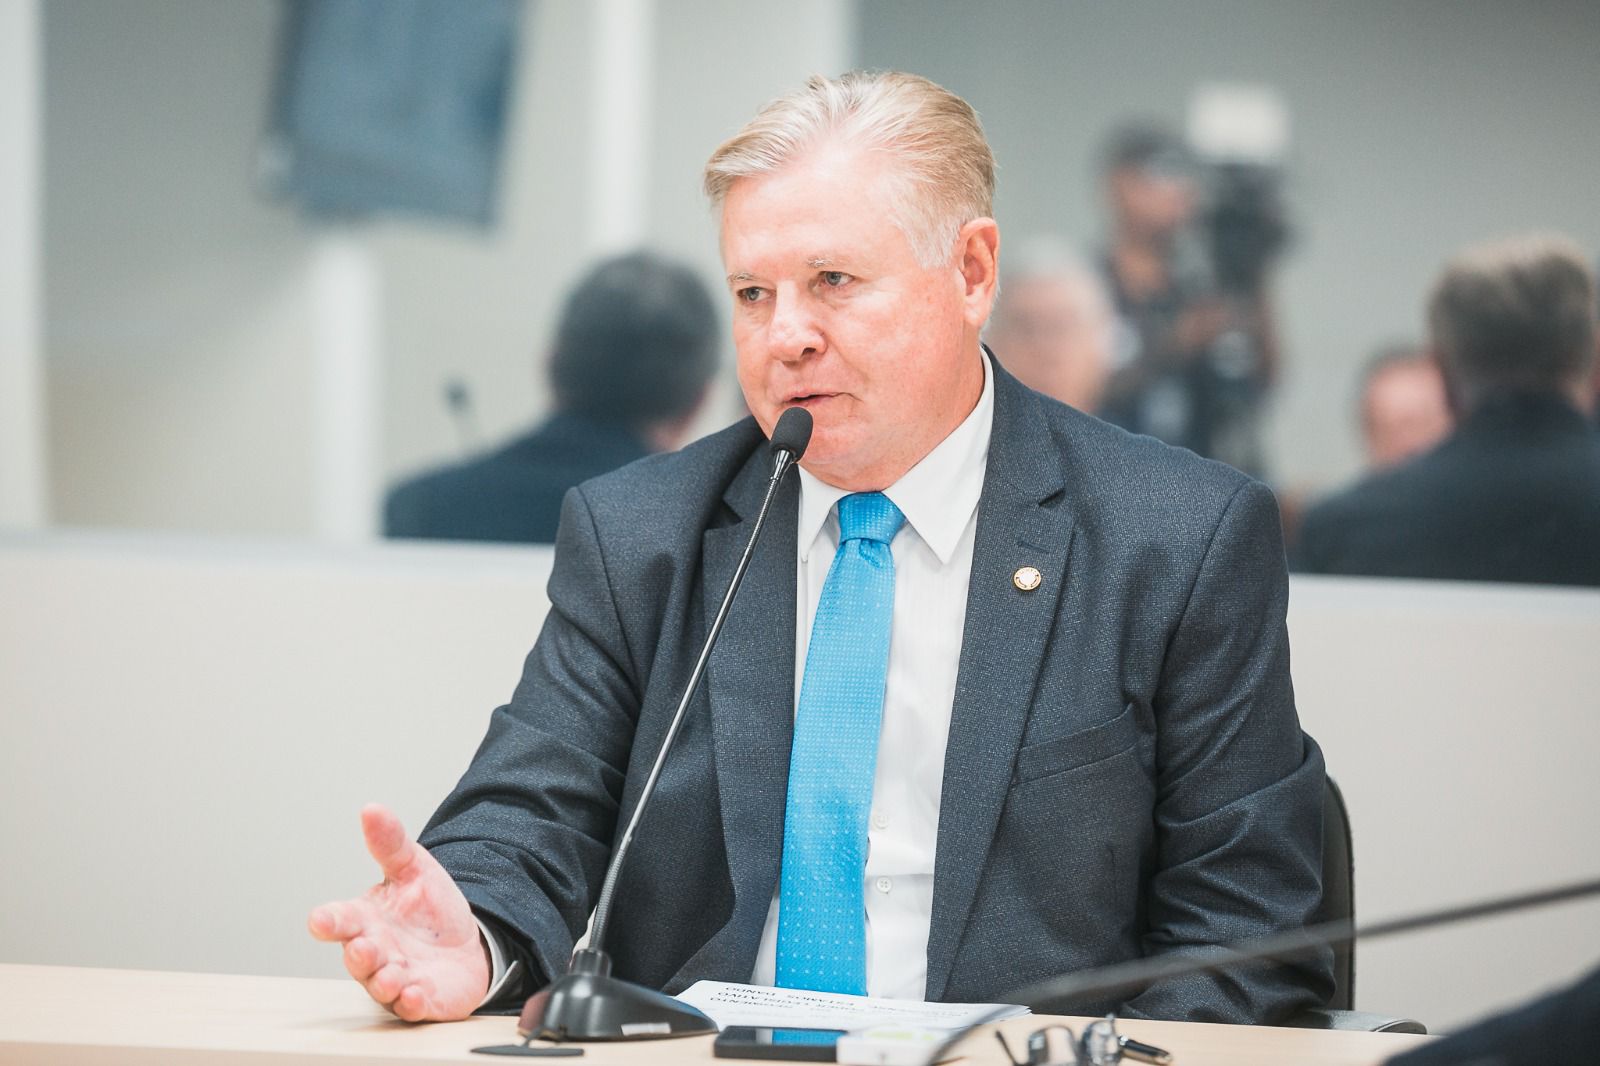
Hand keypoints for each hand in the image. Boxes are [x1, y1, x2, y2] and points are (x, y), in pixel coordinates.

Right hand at [308, 804, 489, 1021]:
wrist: (467, 943)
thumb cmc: (430, 909)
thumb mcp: (414, 869)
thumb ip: (391, 844)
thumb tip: (371, 808)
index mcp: (366, 920)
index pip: (340, 921)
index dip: (329, 921)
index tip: (319, 920)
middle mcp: (375, 953)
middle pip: (358, 957)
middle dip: (359, 954)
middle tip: (363, 947)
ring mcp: (395, 979)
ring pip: (381, 985)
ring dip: (384, 981)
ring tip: (393, 974)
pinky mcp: (420, 1000)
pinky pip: (410, 1007)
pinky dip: (410, 1003)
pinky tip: (415, 994)